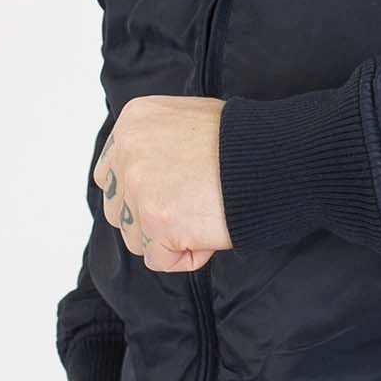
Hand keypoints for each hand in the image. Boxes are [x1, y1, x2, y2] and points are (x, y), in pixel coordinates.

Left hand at [94, 95, 230, 271]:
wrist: (271, 155)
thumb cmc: (241, 140)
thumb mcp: (187, 121)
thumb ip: (157, 144)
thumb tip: (150, 176)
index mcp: (133, 123)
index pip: (109, 173)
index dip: (140, 191)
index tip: (169, 193)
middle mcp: (127, 152)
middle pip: (117, 208)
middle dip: (151, 217)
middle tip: (192, 206)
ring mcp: (139, 188)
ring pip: (135, 237)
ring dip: (168, 237)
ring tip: (205, 215)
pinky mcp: (158, 221)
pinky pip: (159, 259)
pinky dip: (186, 255)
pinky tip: (209, 231)